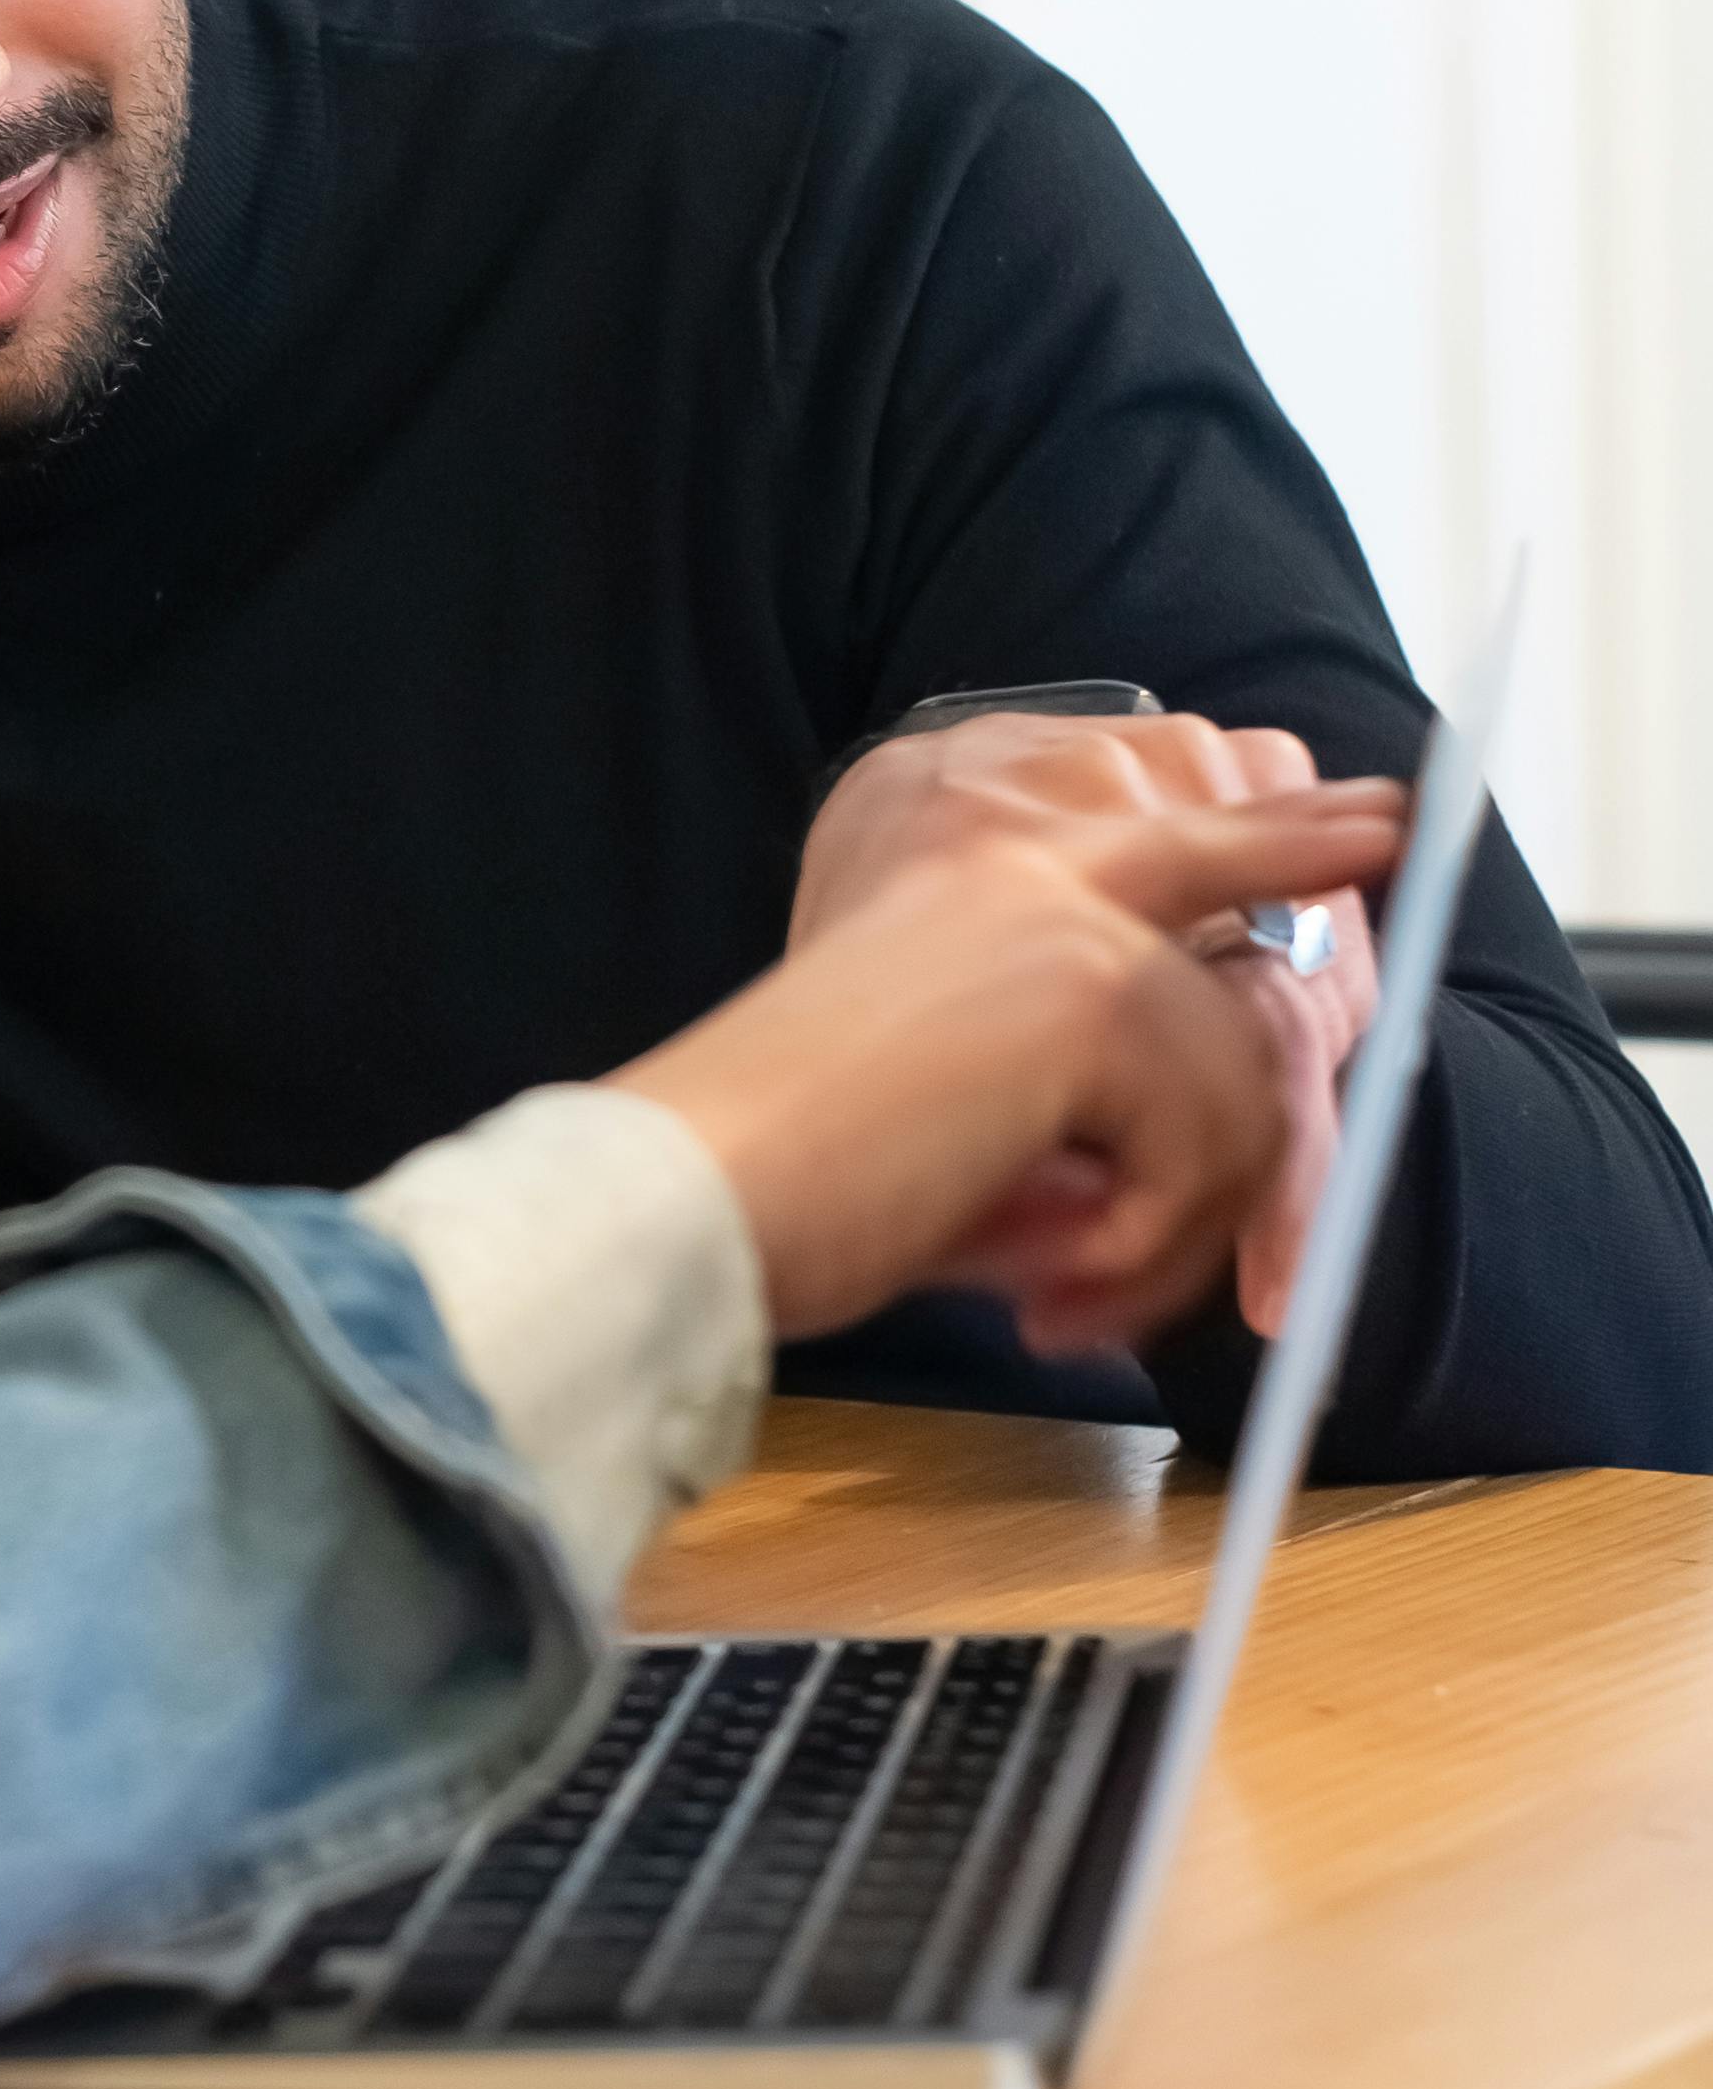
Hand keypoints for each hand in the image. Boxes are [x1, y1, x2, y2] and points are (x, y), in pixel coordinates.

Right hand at [622, 770, 1412, 1353]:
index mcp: (951, 834)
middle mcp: (1012, 837)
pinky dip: (1150, 1245)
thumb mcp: (950, 1079)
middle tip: (1389, 853)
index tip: (1369, 819)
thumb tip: (1203, 1137)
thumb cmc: (792, 1162)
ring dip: (1188, 1211)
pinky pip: (1214, 1137)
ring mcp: (1060, 900)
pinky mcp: (1092, 985)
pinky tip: (1050, 1288)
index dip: (1272, 822)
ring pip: (1245, 1056)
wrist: (698, 1185)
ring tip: (1076, 1291)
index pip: (1156, 797)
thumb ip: (1064, 1066)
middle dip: (1324, 880)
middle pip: (1240, 856)